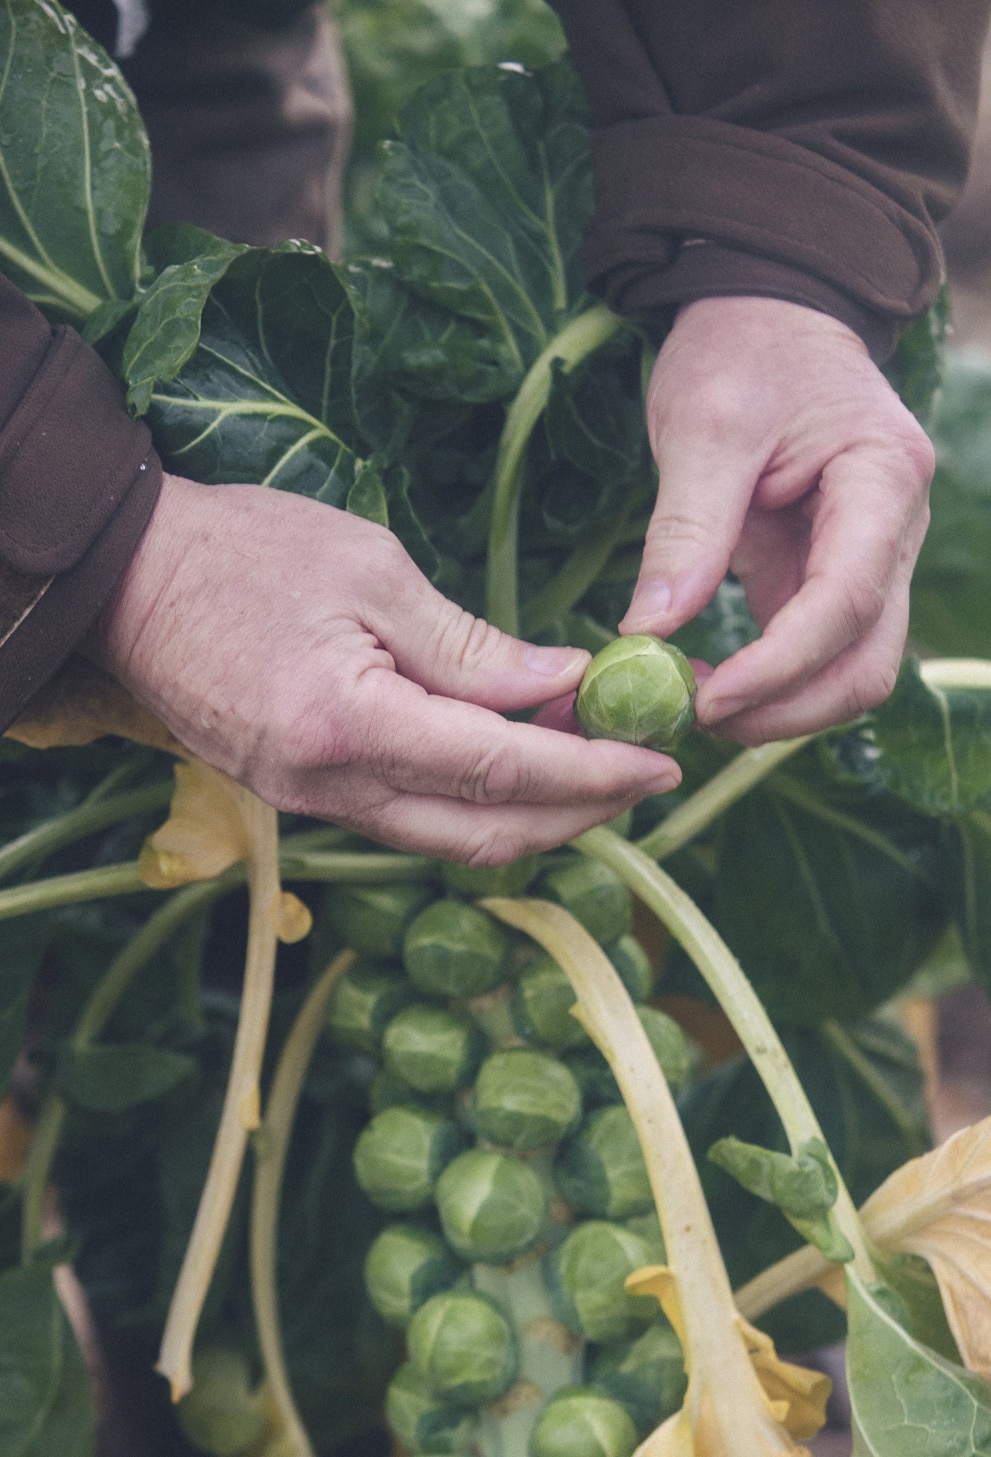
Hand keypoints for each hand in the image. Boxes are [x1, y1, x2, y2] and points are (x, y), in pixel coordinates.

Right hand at [94, 474, 678, 862]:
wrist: (131, 578)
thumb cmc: (247, 551)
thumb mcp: (373, 571)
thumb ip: (472, 646)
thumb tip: (563, 686)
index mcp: (349, 724)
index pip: (500, 769)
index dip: (592, 772)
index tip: (661, 759)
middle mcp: (329, 787)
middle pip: (483, 832)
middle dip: (579, 812)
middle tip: (646, 771)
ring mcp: (309, 801)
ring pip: (447, 837)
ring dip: (532, 812)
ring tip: (595, 764)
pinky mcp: (300, 793)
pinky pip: (407, 817)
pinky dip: (474, 799)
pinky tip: (514, 760)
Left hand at [621, 297, 934, 742]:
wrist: (766, 313)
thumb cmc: (740, 350)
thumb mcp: (704, 426)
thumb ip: (685, 530)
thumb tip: (648, 632)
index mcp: (882, 478)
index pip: (847, 599)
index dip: (782, 663)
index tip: (710, 698)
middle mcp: (894, 529)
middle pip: (867, 658)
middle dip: (788, 706)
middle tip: (698, 718)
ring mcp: (868, 556)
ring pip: (849, 667)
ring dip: (780, 705)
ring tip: (695, 705)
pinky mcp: (825, 572)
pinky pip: (813, 649)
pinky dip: (768, 680)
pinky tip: (707, 684)